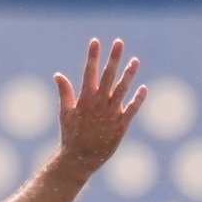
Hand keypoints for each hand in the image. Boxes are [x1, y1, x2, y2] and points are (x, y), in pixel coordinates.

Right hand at [53, 39, 145, 173]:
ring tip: (135, 60)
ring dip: (128, 74)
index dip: (92, 56)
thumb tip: (58, 75)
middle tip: (118, 42)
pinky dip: (138, 99)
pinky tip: (143, 88)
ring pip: (122, 89)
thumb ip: (64, 92)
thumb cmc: (71, 136)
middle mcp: (98, 103)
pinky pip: (132, 109)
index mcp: (84, 99)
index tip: (95, 41)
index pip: (89, 72)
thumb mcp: (65, 113)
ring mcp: (111, 114)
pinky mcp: (121, 126)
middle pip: (107, 76)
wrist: (79, 159)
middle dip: (113, 58)